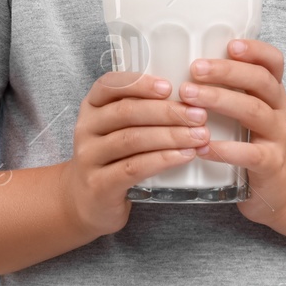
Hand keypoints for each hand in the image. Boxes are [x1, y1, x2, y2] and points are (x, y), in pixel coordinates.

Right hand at [58, 70, 213, 237]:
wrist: (87, 201)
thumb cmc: (111, 159)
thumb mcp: (116, 129)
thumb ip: (139, 112)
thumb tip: (186, 101)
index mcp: (91, 107)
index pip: (109, 85)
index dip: (139, 84)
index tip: (169, 87)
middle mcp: (86, 128)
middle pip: (126, 112)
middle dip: (167, 112)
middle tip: (198, 115)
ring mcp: (89, 157)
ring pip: (132, 139)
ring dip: (170, 136)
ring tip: (199, 136)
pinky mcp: (99, 184)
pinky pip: (134, 167)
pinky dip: (162, 160)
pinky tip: (184, 156)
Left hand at [181, 38, 285, 226]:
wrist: (279, 191)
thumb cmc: (251, 143)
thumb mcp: (245, 113)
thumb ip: (224, 91)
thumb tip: (174, 65)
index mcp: (270, 93)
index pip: (273, 63)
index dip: (256, 50)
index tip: (231, 44)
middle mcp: (278, 110)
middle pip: (261, 81)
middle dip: (227, 72)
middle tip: (195, 69)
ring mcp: (277, 137)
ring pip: (255, 111)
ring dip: (221, 101)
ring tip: (189, 98)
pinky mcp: (271, 165)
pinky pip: (251, 154)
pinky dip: (225, 149)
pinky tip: (201, 146)